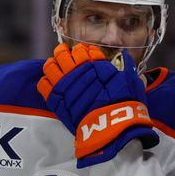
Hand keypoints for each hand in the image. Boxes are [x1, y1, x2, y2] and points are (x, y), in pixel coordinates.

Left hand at [38, 43, 158, 167]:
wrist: (110, 125)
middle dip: (65, 52)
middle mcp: (76, 70)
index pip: (83, 50)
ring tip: (57, 67)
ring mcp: (64, 84)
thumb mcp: (130, 81)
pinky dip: (47, 81)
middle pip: (63, 53)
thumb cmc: (124, 104)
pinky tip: (52, 83)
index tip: (86, 56)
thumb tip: (124, 55)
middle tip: (67, 56)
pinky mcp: (56, 99)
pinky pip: (43, 84)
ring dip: (53, 64)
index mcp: (94, 63)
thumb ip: (126, 66)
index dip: (84, 51)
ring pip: (50, 66)